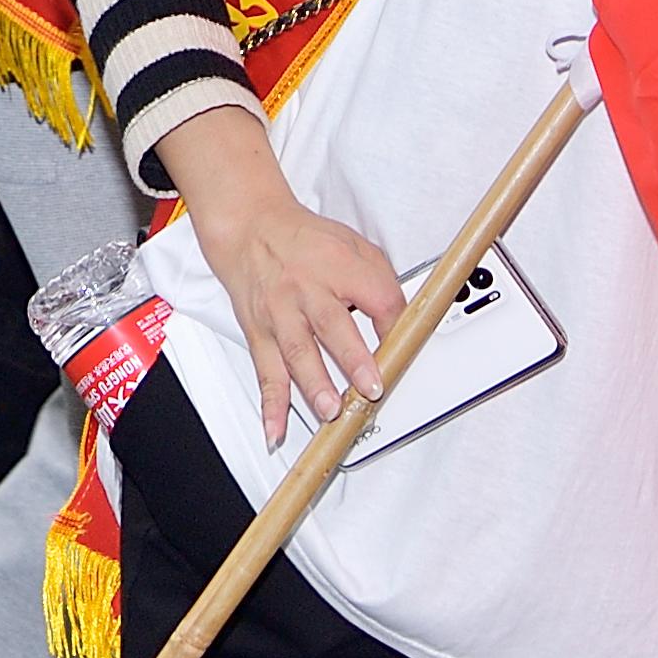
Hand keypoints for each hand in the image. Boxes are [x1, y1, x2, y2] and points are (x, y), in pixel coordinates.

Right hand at [168, 109, 404, 441]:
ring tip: (330, 410)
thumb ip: (381, 282)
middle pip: (332, 325)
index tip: (406, 346)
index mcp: (339, 265)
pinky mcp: (259, 333)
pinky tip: (275, 428)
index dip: (394, 323)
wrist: (251, 229)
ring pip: (297, 352)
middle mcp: (306, 290)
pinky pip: (265, 372)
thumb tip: (404, 321)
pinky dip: (270, 405)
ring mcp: (280, 313)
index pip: (375, 296)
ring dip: (314, 385)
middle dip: (352, 360)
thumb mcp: (354, 246)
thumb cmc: (306, 241)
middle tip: (370, 388)